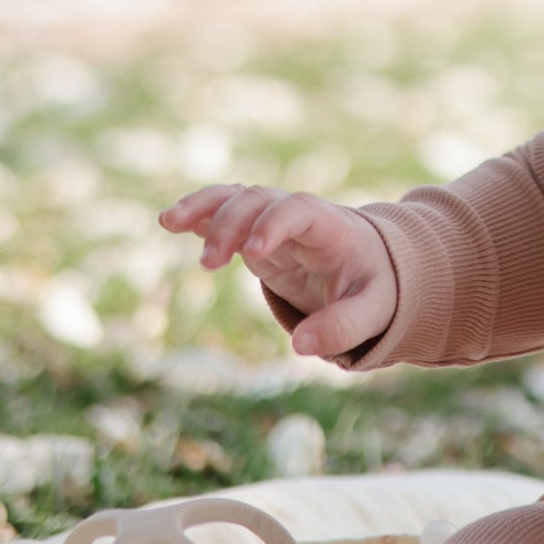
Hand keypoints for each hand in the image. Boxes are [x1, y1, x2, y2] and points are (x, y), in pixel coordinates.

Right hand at [158, 186, 397, 357]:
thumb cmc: (374, 286)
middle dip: (231, 223)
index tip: (252, 252)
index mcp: (332, 228)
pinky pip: (226, 214)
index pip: (300, 209)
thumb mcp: (373, 311)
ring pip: (238, 198)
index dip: (274, 223)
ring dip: (205, 207)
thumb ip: (343, 328)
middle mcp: (300, 217)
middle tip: (208, 264)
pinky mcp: (256, 236)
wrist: (372, 267)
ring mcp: (275, 223)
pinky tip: (170, 221)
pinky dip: (200, 214)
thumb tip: (301, 345)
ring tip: (168, 222)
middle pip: (261, 199)